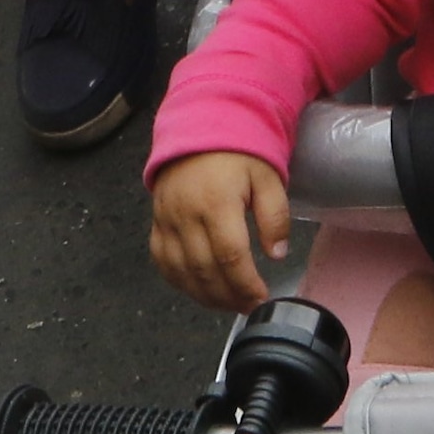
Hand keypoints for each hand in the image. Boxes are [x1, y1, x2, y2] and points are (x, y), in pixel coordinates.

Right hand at [150, 149, 293, 313]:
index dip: (246, 285)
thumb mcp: (268, 177)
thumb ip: (275, 216)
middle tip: (249, 306)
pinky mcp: (156, 223)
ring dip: (206, 297)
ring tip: (229, 304)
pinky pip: (163, 262)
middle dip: (229, 297)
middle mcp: (186, 214)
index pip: (231, 256)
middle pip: (205, 271)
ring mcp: (166, 220)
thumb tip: (277, 255)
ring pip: (181, 273)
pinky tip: (200, 290)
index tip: (262, 298)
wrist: (200, 127)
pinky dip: (180, 283)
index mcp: (217, 202)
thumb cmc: (238, 153)